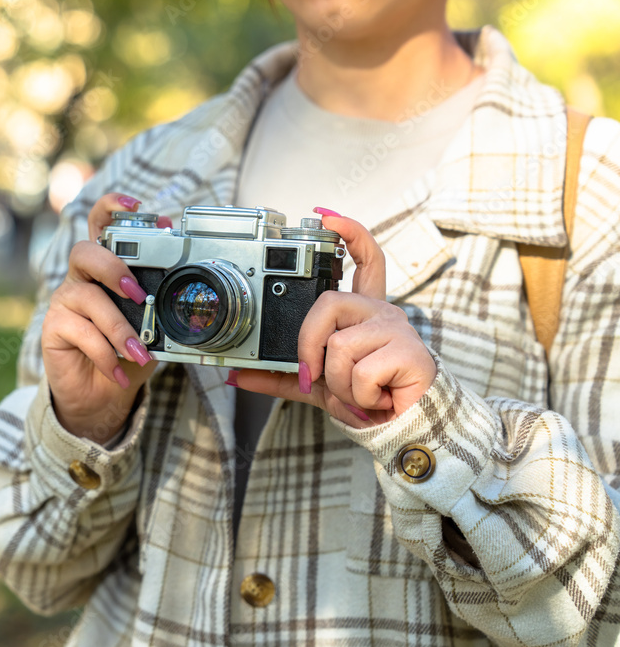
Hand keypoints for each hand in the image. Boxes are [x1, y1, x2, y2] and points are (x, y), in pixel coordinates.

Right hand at [42, 193, 160, 440]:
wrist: (102, 395)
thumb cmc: (127, 353)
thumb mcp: (153, 327)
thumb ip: (160, 302)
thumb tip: (184, 291)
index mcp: (106, 267)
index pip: (101, 224)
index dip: (113, 207)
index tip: (137, 205)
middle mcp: (82, 277)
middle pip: (85, 252)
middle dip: (112, 268)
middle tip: (137, 293)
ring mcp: (65, 300)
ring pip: (86, 297)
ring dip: (117, 326)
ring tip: (138, 351)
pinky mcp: (53, 327)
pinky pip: (80, 332)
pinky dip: (104, 353)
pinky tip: (117, 370)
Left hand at [235, 210, 436, 426]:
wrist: (401, 430)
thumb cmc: (366, 400)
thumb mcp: (315, 385)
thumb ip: (280, 376)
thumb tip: (236, 376)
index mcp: (362, 314)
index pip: (365, 260)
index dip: (350, 233)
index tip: (328, 216)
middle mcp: (382, 312)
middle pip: (330, 303)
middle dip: (310, 344)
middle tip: (316, 374)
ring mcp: (397, 330)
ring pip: (339, 345)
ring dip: (338, 382)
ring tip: (356, 393)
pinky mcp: (410, 352)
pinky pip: (360, 371)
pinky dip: (357, 395)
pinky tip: (375, 398)